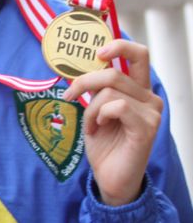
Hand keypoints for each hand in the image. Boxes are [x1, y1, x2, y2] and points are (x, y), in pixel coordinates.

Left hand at [63, 40, 162, 205]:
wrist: (109, 176)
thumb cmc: (104, 142)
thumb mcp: (96, 108)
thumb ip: (97, 87)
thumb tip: (86, 65)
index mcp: (138, 90)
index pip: (139, 55)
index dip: (119, 46)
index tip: (98, 53)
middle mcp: (149, 98)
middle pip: (115, 73)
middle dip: (85, 81)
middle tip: (71, 95)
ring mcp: (152, 113)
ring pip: (110, 92)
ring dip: (90, 108)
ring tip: (91, 125)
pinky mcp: (147, 128)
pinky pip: (117, 107)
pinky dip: (99, 116)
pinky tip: (98, 129)